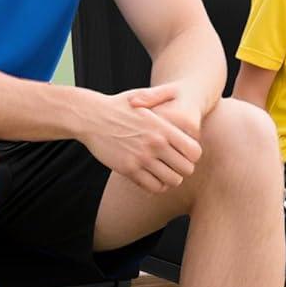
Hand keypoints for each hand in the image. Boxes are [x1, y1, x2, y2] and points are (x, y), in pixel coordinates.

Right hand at [76, 83, 201, 193]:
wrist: (91, 117)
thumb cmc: (119, 107)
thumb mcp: (144, 99)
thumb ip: (165, 107)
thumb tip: (181, 115)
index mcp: (163, 128)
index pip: (194, 151)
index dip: (192, 155)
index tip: (184, 154)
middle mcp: (156, 144)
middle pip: (187, 169)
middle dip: (183, 169)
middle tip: (175, 165)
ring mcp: (142, 158)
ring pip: (172, 181)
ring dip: (170, 179)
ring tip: (164, 172)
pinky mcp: (128, 169)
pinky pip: (153, 187)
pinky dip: (156, 185)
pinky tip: (152, 177)